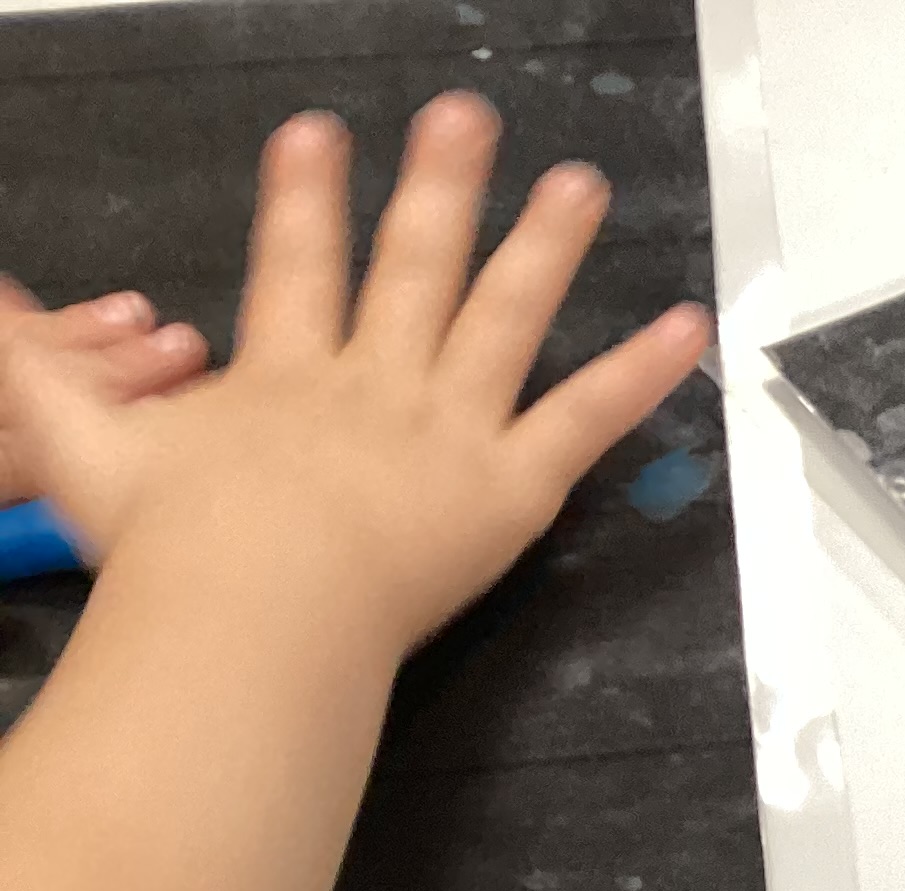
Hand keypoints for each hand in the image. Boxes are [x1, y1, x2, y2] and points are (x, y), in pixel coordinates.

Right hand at [0, 91, 709, 659]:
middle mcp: (373, 383)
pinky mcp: (508, 485)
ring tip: (580, 184)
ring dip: (546, 244)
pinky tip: (688, 328)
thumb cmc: (172, 551)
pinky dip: (642, 374)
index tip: (317, 134)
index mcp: (282, 376)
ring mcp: (446, 426)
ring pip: (506, 316)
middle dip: (439, 185)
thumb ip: (28, 368)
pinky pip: (586, 418)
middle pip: (411, 266)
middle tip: (466, 115)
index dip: (304, 196)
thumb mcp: (76, 446)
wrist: (253, 610)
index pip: (296, 266)